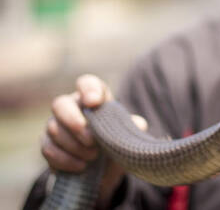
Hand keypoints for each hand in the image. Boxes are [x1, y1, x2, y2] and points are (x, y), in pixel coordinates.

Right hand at [41, 74, 146, 205]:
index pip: (87, 83)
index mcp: (94, 99)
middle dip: (74, 122)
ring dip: (74, 145)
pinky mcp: (48, 146)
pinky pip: (48, 149)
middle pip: (60, 104)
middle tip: (92, 140)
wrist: (103, 171)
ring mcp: (56, 126)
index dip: (88, 89)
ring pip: (53, 128)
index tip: (94, 102)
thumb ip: (133, 126)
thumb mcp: (128, 136)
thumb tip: (138, 123)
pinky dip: (66, 159)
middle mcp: (72, 108)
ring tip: (93, 157)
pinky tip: (82, 166)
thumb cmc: (116, 144)